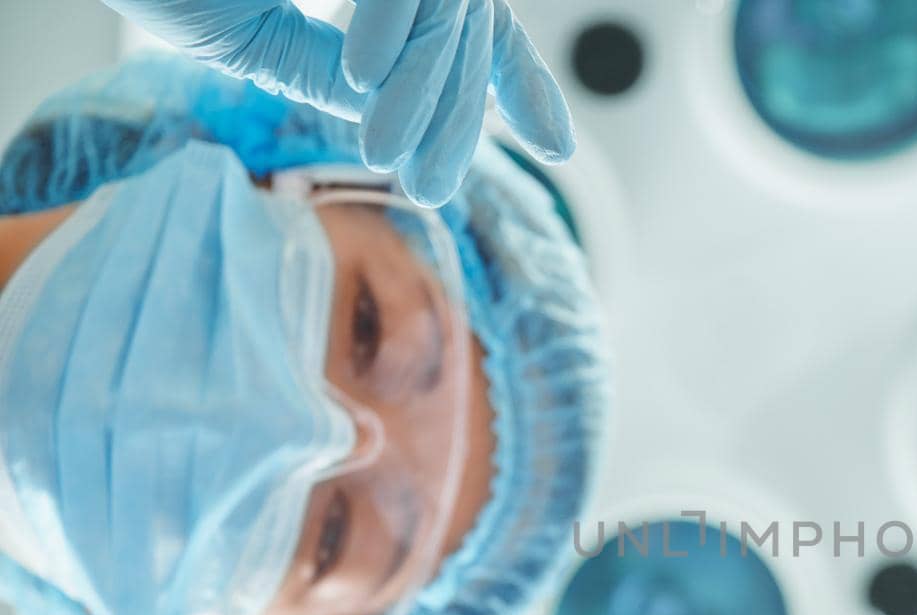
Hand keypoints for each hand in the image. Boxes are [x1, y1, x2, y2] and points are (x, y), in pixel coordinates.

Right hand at [102, 0, 573, 205]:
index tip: (557, 147)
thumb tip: (387, 113)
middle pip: (470, 22)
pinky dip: (393, 21)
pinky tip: (362, 76)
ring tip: (392, 163)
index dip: (518, 79)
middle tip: (433, 189)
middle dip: (459, 112)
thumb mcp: (251, 35)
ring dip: (424, 90)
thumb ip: (325, 70)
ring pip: (447, 8)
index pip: (470, 20)